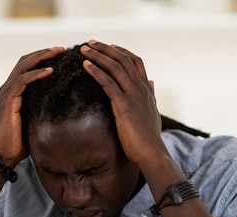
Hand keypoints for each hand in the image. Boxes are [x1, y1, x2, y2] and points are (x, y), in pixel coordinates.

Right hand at [0, 46, 63, 166]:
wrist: (4, 155)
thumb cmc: (20, 142)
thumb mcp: (34, 120)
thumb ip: (42, 108)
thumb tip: (63, 105)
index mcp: (12, 91)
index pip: (26, 66)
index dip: (41, 58)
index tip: (59, 55)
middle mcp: (7, 88)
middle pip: (24, 61)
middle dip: (43, 52)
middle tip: (61, 48)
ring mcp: (6, 94)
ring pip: (23, 67)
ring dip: (41, 58)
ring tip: (57, 53)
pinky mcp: (8, 101)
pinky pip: (22, 81)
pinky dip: (36, 74)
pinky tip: (50, 71)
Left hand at [80, 40, 165, 167]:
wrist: (151, 153)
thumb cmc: (149, 138)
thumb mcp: (152, 112)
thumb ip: (151, 95)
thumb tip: (151, 82)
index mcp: (146, 90)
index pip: (136, 62)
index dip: (122, 51)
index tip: (109, 46)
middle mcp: (141, 89)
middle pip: (124, 59)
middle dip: (106, 48)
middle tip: (90, 42)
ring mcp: (133, 96)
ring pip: (115, 67)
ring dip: (98, 56)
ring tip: (83, 49)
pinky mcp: (123, 105)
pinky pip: (108, 83)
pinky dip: (96, 72)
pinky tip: (86, 66)